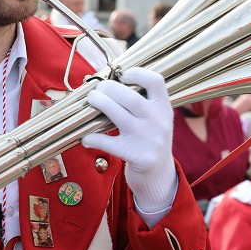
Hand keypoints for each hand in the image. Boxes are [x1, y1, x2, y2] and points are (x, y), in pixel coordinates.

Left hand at [82, 68, 176, 213]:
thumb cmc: (149, 141)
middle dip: (107, 88)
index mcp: (164, 108)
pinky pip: (106, 141)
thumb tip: (107, 81)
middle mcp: (158, 122)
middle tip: (97, 91)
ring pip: (116, 113)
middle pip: (128, 95)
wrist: (159, 176)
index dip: (136, 73)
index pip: (156, 81)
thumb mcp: (155, 120)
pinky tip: (86, 138)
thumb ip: (142, 102)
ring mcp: (147, 139)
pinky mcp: (136, 156)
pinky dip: (91, 138)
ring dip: (98, 103)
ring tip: (90, 102)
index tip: (121, 76)